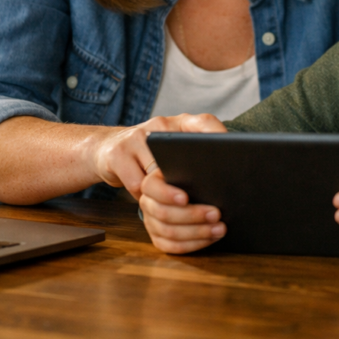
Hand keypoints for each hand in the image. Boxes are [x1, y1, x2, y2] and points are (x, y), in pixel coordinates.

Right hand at [85, 113, 225, 200]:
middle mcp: (158, 126)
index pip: (205, 122)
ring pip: (156, 180)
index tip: (231, 159)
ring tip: (191, 216)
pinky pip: (136, 187)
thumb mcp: (175, 148)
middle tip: (214, 212)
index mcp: (180, 123)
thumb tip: (224, 182)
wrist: (106, 148)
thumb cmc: (150, 154)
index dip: (220, 138)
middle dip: (195, 191)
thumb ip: (196, 156)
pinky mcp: (117, 155)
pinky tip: (154, 210)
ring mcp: (135, 138)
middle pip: (179, 161)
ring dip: (172, 205)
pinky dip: (147, 202)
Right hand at [139, 168, 225, 252]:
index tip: (186, 198)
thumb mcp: (185, 173)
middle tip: (216, 214)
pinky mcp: (159, 239)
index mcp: (150, 185)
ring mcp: (151, 224)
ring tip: (220, 228)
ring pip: (170, 233)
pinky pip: (174, 247)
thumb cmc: (187, 182)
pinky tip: (211, 238)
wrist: (180, 194)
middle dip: (193, 215)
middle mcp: (147, 205)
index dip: (167, 194)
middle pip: (164, 214)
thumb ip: (189, 175)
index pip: (152, 188)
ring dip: (198, 232)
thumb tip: (208, 178)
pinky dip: (194, 244)